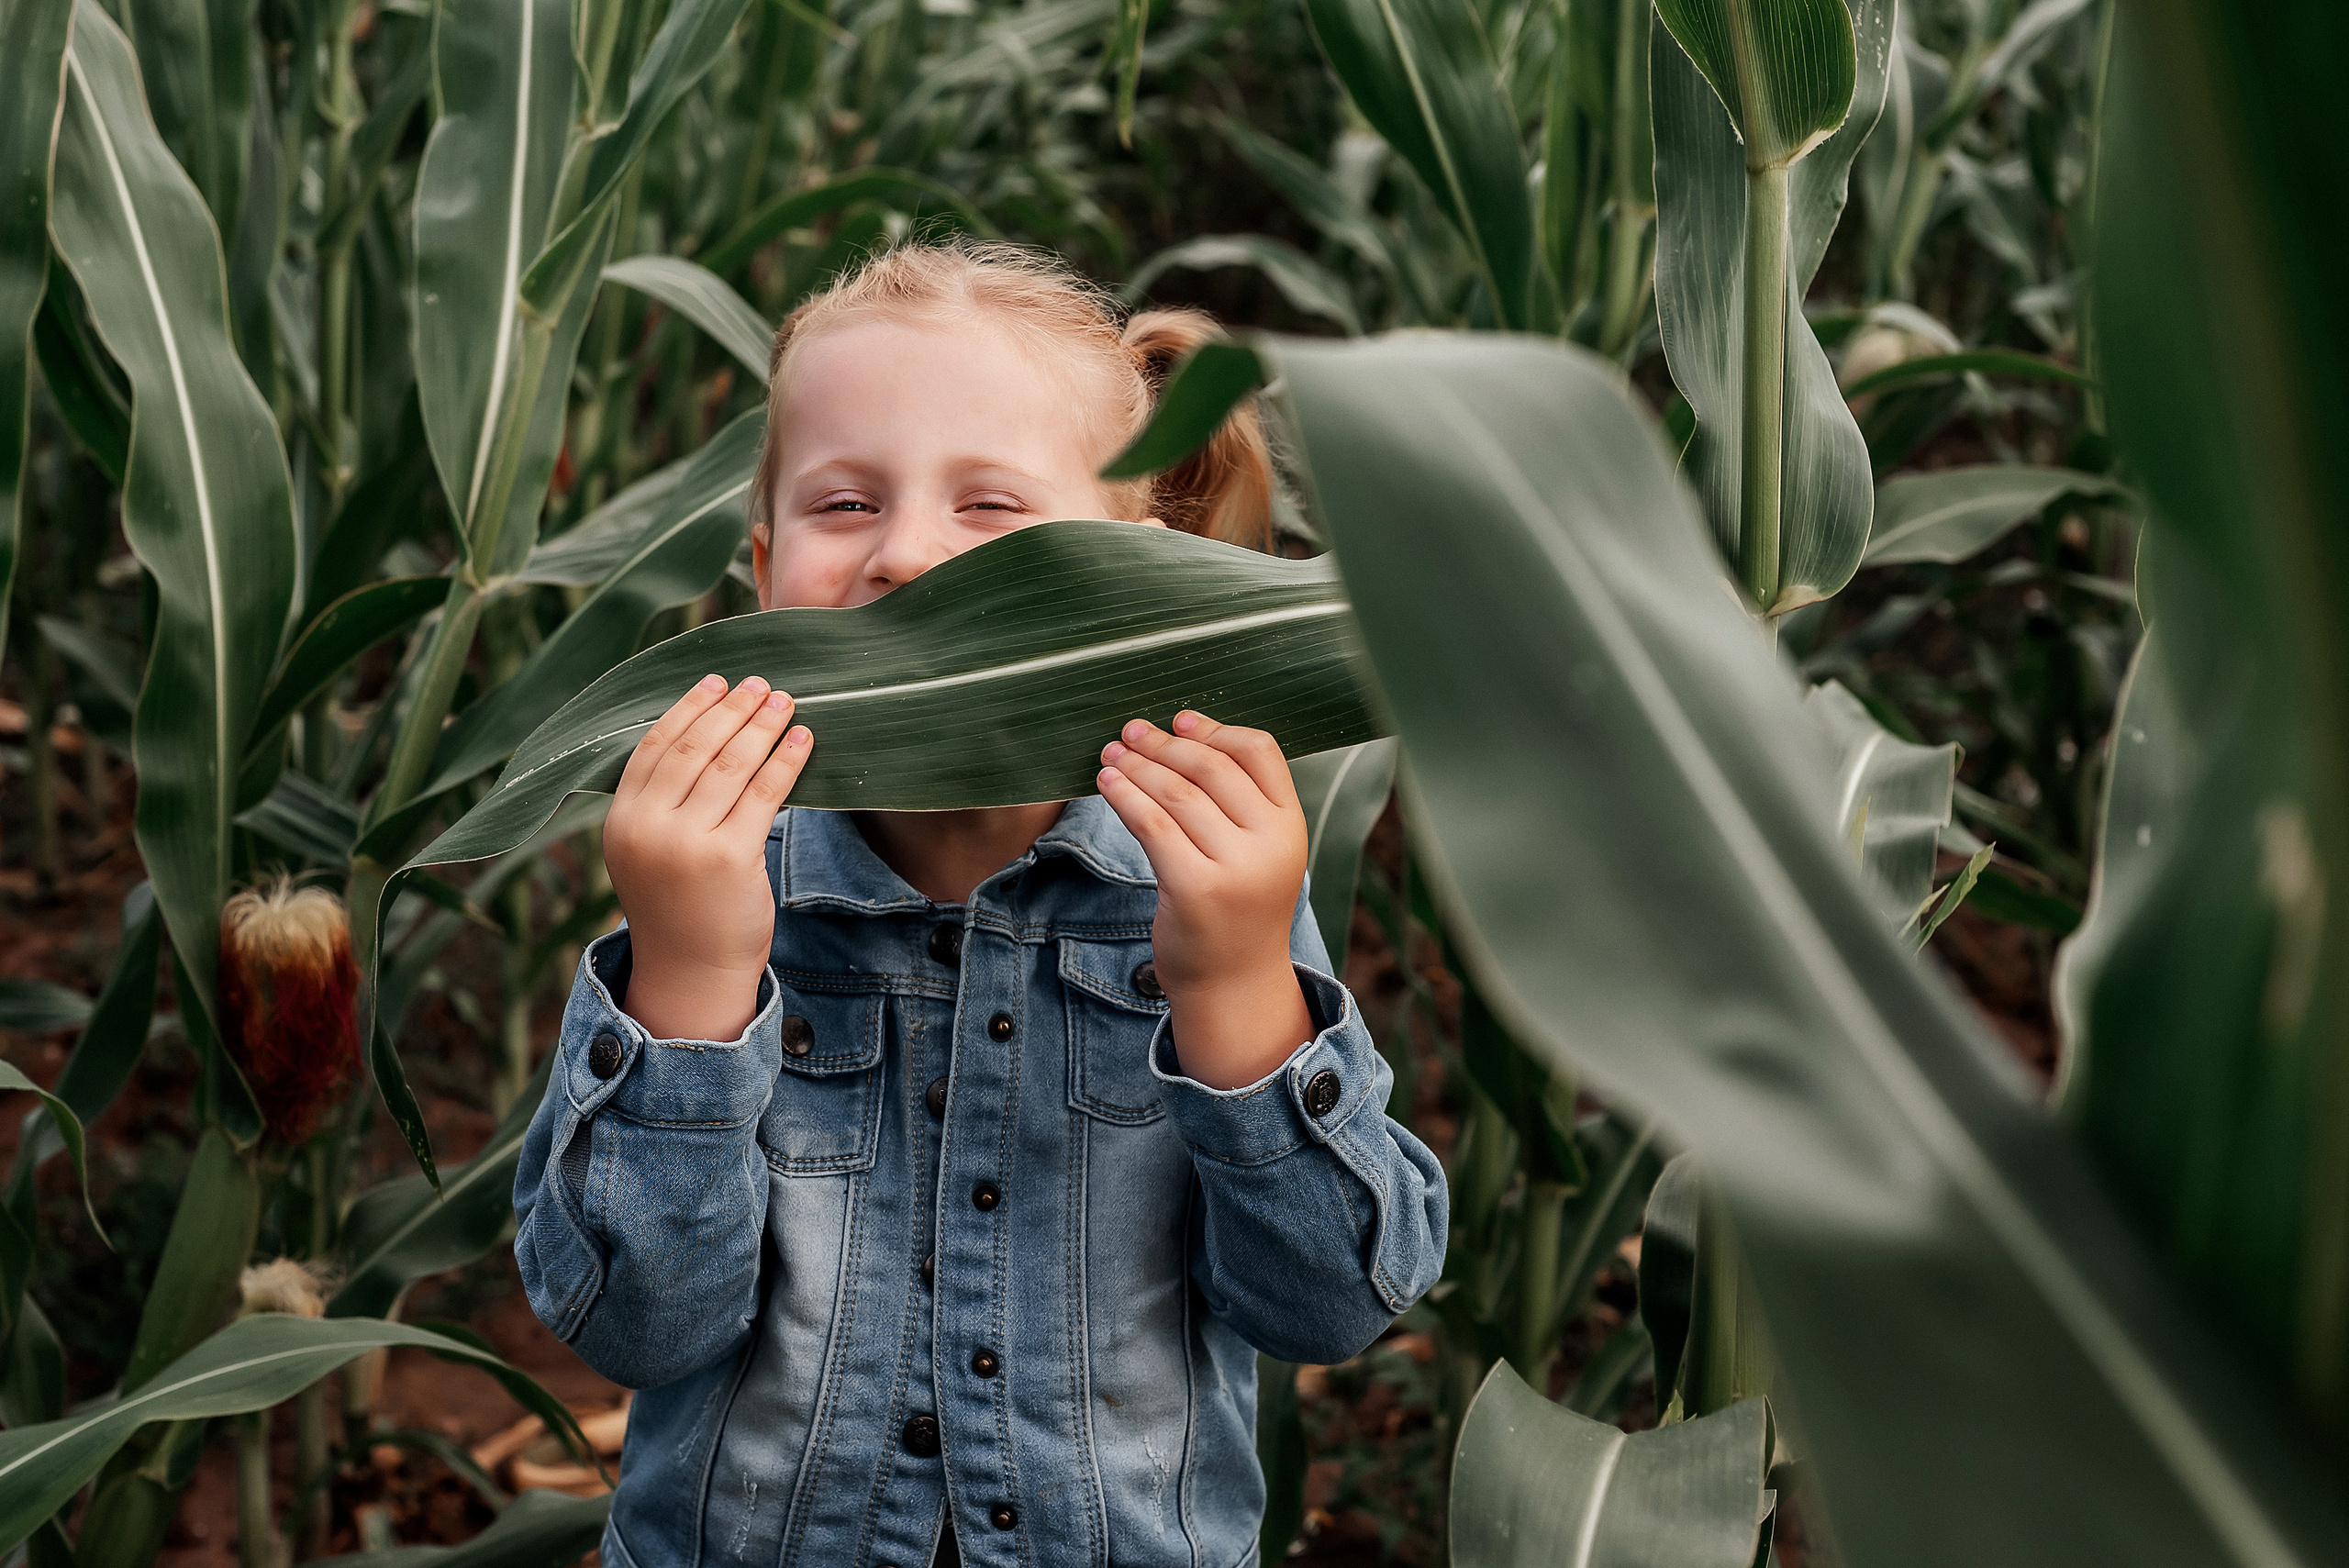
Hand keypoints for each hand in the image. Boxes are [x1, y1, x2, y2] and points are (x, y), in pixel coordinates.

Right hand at [603, 674, 812, 1040]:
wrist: (691, 971)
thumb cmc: (679, 906)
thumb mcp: (651, 850)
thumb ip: (662, 801)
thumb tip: (706, 733)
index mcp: (620, 820)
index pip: (655, 746)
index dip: (688, 708)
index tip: (717, 682)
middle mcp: (647, 828)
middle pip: (695, 749)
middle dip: (732, 709)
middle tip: (761, 683)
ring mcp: (686, 844)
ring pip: (731, 766)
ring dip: (762, 726)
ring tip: (785, 702)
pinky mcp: (729, 859)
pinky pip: (764, 794)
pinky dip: (786, 761)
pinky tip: (803, 740)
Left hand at [1098, 711, 1315, 1088]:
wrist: (1233, 984)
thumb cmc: (1237, 908)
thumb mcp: (1258, 851)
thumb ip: (1239, 803)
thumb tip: (1183, 735)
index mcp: (1292, 826)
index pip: (1260, 751)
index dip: (1215, 729)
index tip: (1179, 720)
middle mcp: (1270, 844)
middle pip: (1211, 768)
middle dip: (1163, 744)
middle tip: (1128, 732)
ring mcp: (1235, 869)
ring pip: (1176, 794)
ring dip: (1137, 766)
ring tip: (1110, 755)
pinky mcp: (1194, 890)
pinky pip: (1152, 825)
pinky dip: (1125, 796)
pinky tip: (1106, 783)